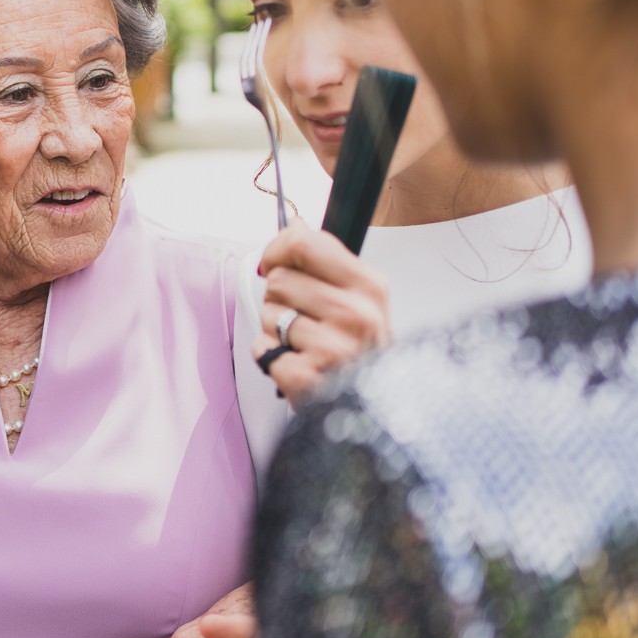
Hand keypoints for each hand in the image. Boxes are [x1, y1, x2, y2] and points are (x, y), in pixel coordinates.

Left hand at [253, 221, 391, 403]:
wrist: (376, 414)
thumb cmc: (362, 355)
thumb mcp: (361, 302)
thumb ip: (327, 265)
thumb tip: (295, 223)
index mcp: (369, 287)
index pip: (304, 242)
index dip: (277, 249)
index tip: (272, 261)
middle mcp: (355, 314)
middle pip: (278, 279)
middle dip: (280, 300)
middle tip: (306, 323)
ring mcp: (332, 347)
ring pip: (267, 313)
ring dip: (275, 331)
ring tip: (306, 348)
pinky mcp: (307, 377)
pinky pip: (260, 347)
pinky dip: (270, 359)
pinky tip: (296, 366)